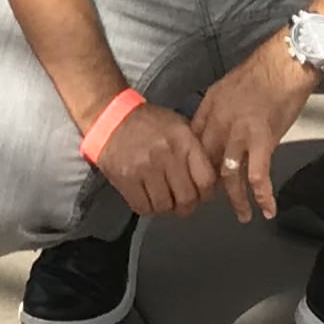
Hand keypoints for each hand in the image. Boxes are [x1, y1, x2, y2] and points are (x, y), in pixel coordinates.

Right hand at [87, 92, 218, 221]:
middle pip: (187, 199)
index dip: (207, 194)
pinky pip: (143, 208)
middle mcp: (166, 154)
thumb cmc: (149, 123)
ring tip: (162, 197)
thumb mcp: (179, 126)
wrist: (110, 116)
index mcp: (184, 140)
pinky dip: (147, 207)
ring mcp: (144, 167)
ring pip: (165, 206)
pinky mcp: (125, 178)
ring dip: (165, 207)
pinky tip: (146, 196)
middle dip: (186, 205)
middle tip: (180, 201)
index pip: (207, 180)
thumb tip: (213, 180)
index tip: (201, 194)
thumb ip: (196, 150)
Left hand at [189, 35, 321, 224]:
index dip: (193, 165)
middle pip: (206, 163)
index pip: (193, 144)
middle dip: (208, 188)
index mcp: (209, 108)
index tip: (197, 180)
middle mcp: (219, 123)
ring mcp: (239, 133)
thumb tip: (213, 129)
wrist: (286, 63)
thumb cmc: (262, 71)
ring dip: (235, 199)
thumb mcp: (227, 86)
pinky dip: (262, 196)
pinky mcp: (263, 141)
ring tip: (242, 215)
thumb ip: (217, 109)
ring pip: (228, 175)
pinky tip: (267, 210)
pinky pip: (258, 175)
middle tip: (215, 204)